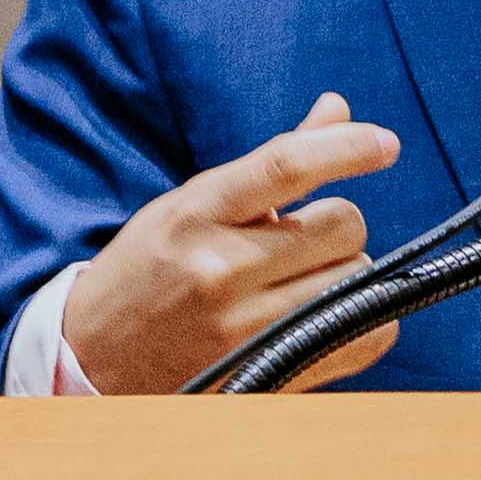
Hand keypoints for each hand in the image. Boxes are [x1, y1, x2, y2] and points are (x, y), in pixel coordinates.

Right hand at [59, 94, 404, 392]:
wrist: (93, 361)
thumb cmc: (148, 270)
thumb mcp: (190, 205)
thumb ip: (270, 164)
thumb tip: (337, 110)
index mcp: (196, 213)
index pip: (286, 166)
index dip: (347, 148)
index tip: (387, 145)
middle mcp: (220, 268)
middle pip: (341, 224)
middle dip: (334, 226)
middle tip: (299, 241)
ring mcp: (245, 326)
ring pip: (356, 276)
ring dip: (343, 272)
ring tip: (298, 281)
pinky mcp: (269, 370)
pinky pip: (365, 334)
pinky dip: (363, 320)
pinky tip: (327, 313)